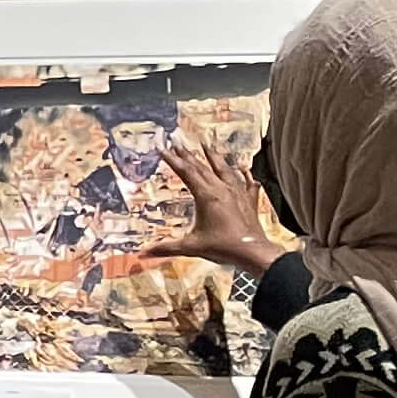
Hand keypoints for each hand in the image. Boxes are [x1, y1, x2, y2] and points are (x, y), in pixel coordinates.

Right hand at [144, 134, 277, 275]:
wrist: (252, 251)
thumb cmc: (223, 247)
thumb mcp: (190, 247)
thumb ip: (166, 248)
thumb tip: (143, 254)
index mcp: (206, 196)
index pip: (186, 173)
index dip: (173, 160)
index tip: (163, 149)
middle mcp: (222, 189)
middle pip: (202, 167)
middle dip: (188, 154)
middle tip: (178, 143)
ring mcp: (237, 192)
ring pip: (224, 169)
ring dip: (213, 156)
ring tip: (207, 145)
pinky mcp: (248, 199)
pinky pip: (245, 181)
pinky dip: (243, 173)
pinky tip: (243, 168)